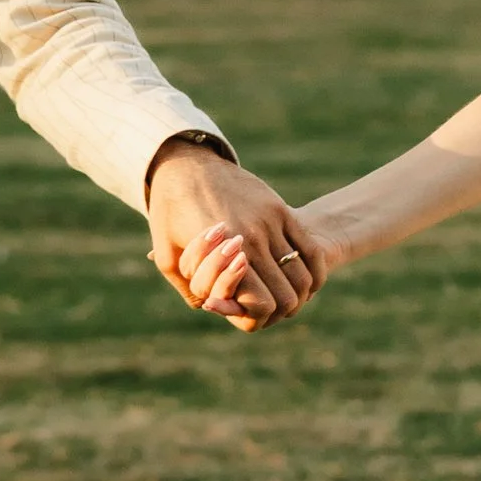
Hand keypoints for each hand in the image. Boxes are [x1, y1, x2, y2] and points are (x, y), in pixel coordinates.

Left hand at [145, 139, 318, 331]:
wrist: (187, 164)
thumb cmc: (171, 212)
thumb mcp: (167, 255)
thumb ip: (189, 288)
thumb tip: (212, 308)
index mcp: (224, 253)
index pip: (261, 302)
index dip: (258, 316)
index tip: (248, 313)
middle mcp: (253, 238)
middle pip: (287, 295)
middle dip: (280, 311)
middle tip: (269, 311)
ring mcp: (271, 221)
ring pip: (302, 275)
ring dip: (299, 295)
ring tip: (287, 299)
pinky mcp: (281, 209)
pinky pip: (310, 249)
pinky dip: (314, 273)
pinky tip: (306, 283)